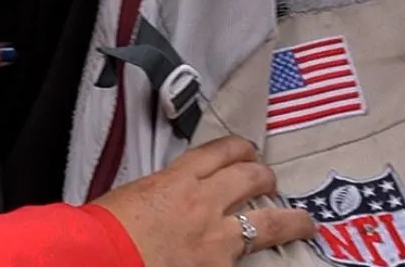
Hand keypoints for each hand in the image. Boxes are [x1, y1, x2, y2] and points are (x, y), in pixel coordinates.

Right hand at [92, 138, 314, 266]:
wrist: (101, 256)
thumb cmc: (105, 230)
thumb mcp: (133, 194)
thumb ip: (162, 191)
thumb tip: (171, 195)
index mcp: (177, 178)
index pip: (221, 151)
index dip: (240, 149)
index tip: (247, 151)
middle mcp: (203, 201)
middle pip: (251, 177)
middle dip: (265, 177)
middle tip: (270, 181)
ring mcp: (215, 237)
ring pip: (268, 220)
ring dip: (291, 220)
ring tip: (304, 222)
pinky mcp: (218, 266)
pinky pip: (249, 258)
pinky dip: (259, 258)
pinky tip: (276, 259)